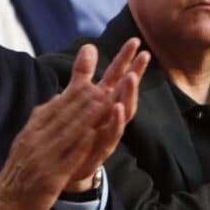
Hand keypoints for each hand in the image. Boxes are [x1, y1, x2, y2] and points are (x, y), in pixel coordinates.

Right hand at [0, 41, 147, 209]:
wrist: (5, 201)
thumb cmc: (21, 170)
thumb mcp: (29, 138)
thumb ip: (45, 118)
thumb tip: (59, 97)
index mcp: (33, 129)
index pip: (56, 106)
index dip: (76, 93)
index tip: (93, 79)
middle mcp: (37, 139)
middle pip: (64, 115)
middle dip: (85, 98)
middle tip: (105, 82)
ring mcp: (43, 157)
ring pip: (67, 133)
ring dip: (86, 116)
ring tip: (103, 101)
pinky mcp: (49, 176)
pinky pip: (66, 158)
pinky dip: (79, 145)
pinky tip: (93, 135)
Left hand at [61, 37, 146, 190]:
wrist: (65, 168)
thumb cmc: (77, 131)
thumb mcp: (77, 98)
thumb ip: (84, 73)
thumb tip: (89, 45)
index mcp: (103, 101)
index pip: (117, 76)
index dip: (126, 59)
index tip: (135, 41)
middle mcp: (110, 116)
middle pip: (126, 92)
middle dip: (135, 74)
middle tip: (144, 56)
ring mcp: (108, 132)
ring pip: (123, 113)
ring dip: (128, 95)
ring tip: (131, 78)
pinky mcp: (101, 150)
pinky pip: (111, 136)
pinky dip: (115, 123)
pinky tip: (117, 109)